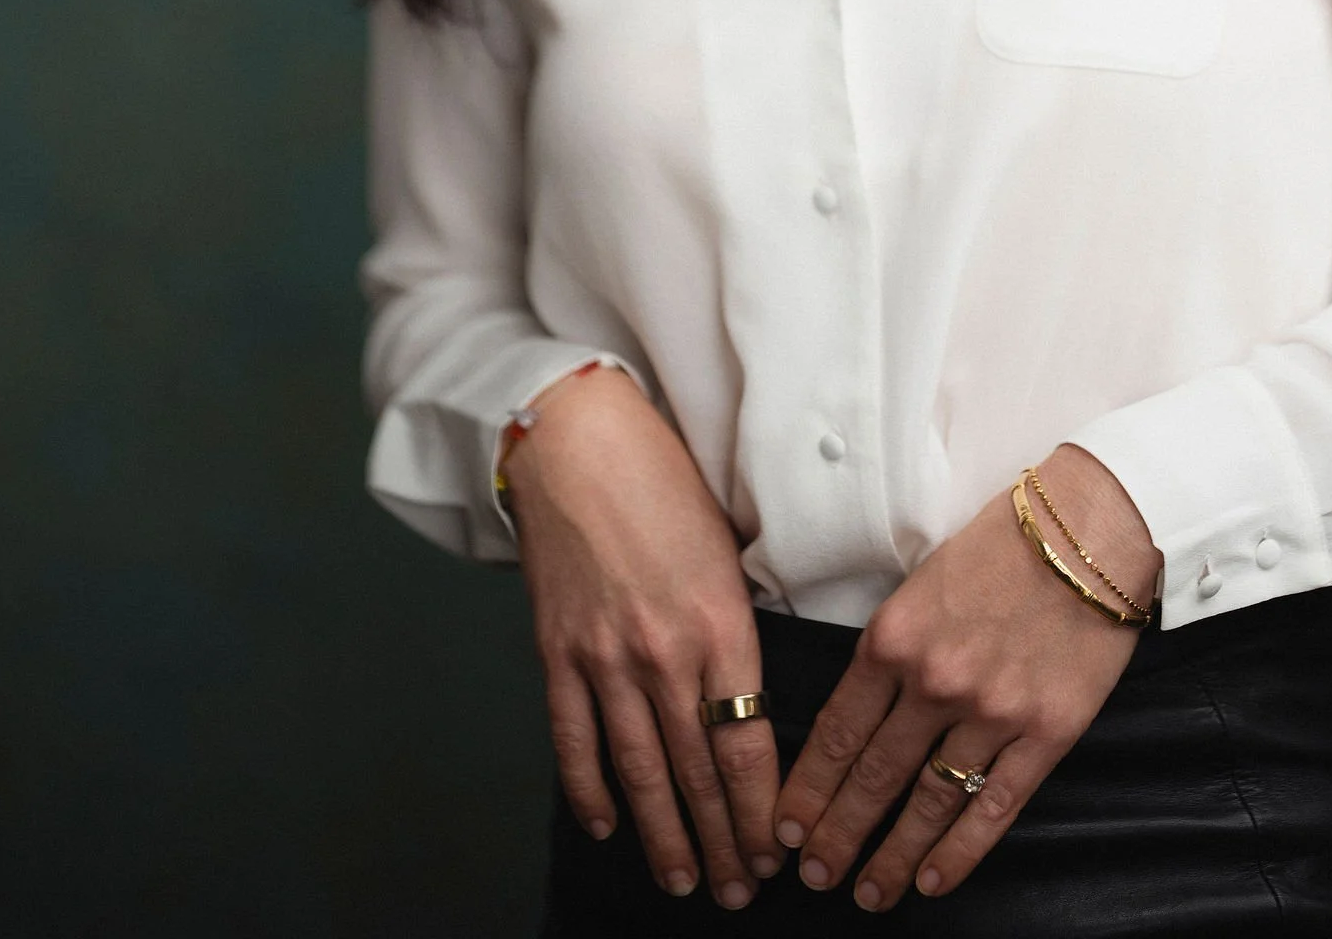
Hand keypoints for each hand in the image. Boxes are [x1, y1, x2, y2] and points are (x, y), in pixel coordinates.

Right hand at [506, 366, 785, 910]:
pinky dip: (589, 790)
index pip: (747, 744)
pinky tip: (608, 826)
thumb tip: (757, 696)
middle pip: (698, 770)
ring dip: (665, 834)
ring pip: (640, 770)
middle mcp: (664, 651)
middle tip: (738, 890)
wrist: (577, 441)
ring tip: (685, 880)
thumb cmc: (664, 481)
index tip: (775, 849)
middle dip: (723, 839)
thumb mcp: (728, 547)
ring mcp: (604, 657)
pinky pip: (574, 740)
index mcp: (720, 622)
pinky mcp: (556, 652)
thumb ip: (740, 624)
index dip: (760, 810)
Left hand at [774, 444, 1160, 909]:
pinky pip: (993, 808)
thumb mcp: (922, 580)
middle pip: (872, 779)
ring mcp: (992, 714)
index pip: (836, 734)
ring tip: (868, 892)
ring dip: (891, 856)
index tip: (787, 828)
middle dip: (838, 834)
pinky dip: (959, 853)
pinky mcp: (1045, 733)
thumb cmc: (1002, 544)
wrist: (1090, 527)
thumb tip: (858, 710)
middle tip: (815, 875)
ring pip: (927, 804)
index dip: (808, 790)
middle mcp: (935, 682)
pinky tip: (933, 881)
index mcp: (894, 637)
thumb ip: (891, 645)